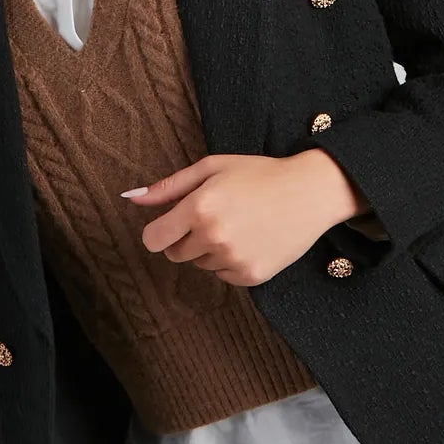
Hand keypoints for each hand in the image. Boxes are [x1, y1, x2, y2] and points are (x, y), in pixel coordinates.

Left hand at [121, 149, 375, 285]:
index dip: (160, 231)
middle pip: (175, 254)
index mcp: (199, 208)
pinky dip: (232, 261)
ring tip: (240, 224)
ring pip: (201, 264)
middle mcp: (213, 237)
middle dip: (186, 238)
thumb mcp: (212, 168)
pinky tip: (252, 238)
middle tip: (215, 217)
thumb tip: (132, 197)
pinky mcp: (251, 275)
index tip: (173, 224)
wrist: (310, 192)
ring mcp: (233, 259)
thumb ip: (169, 186)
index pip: (154, 239)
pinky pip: (224, 275)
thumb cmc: (260, 174)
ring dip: (211, 249)